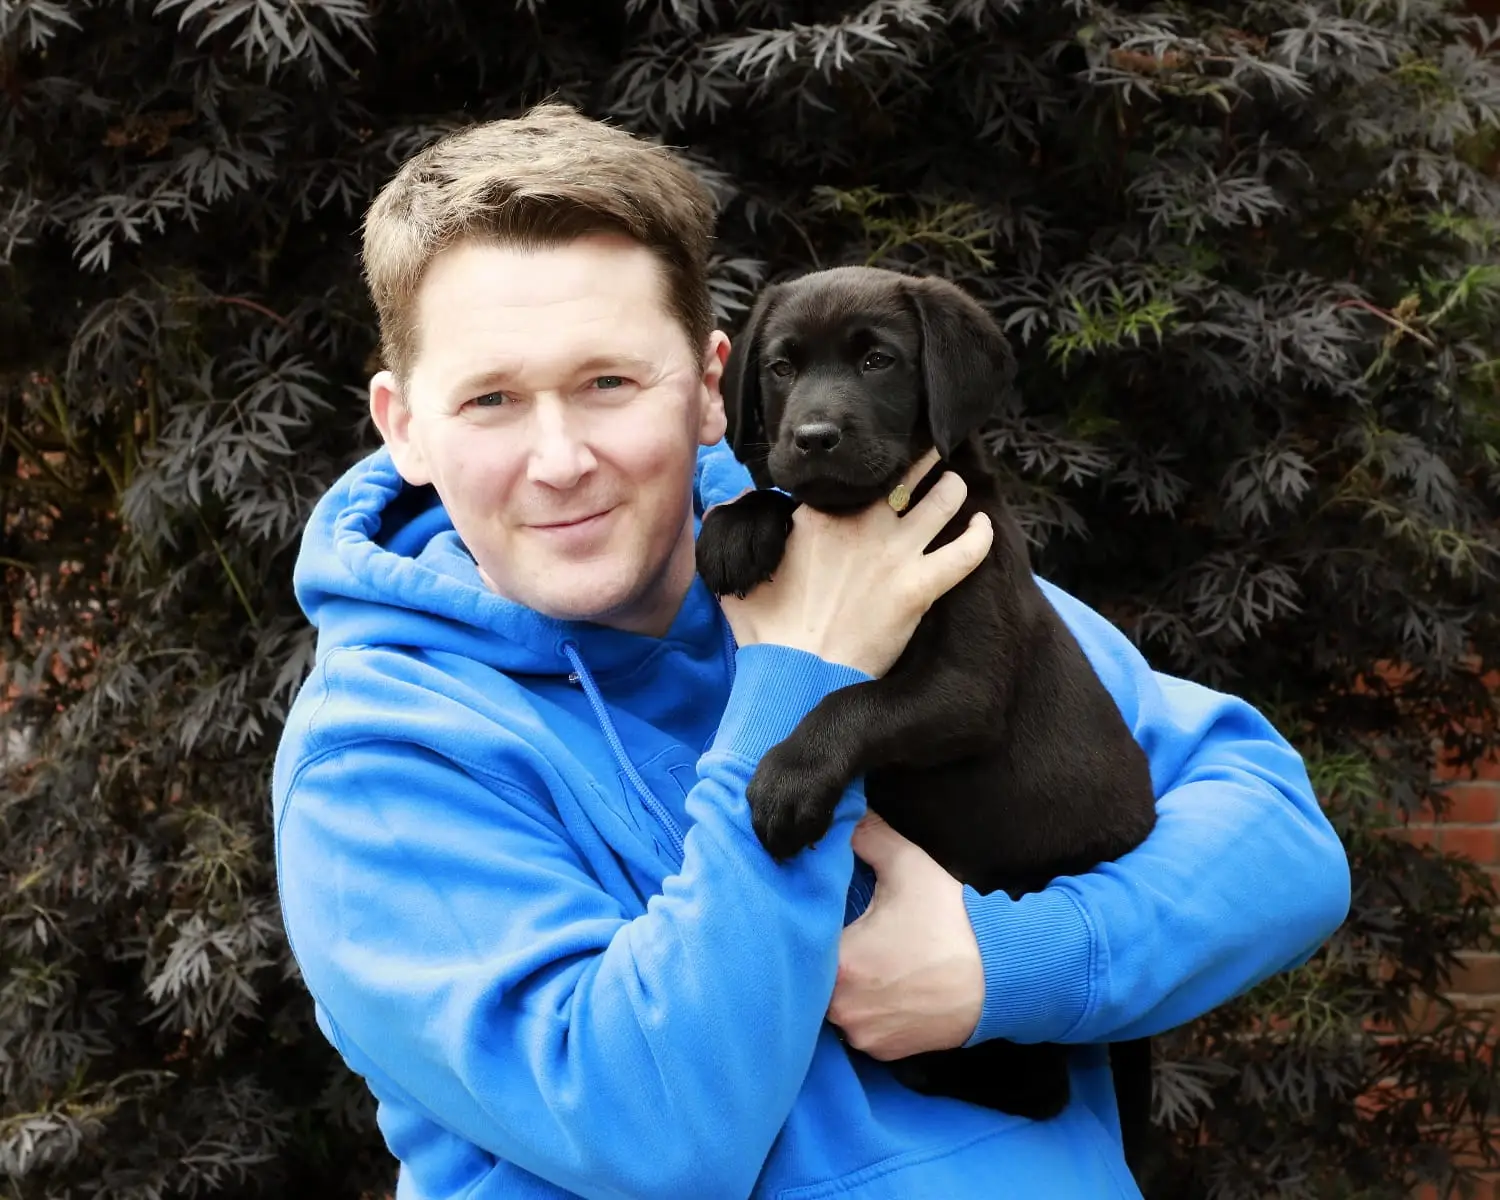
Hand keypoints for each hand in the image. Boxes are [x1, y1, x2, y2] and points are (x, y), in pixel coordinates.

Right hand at [718, 449, 991, 677]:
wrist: (796, 675)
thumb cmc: (766, 632)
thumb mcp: (737, 577)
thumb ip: (734, 531)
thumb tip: (719, 505)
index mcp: (818, 516)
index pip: (852, 476)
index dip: (866, 468)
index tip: (873, 465)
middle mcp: (861, 524)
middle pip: (902, 476)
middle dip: (918, 462)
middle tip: (928, 457)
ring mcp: (894, 554)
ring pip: (941, 501)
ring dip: (952, 488)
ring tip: (955, 484)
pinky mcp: (919, 588)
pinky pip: (965, 553)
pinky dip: (979, 537)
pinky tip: (984, 527)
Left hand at [828, 813, 983, 1059]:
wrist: (1007, 976)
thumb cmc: (956, 923)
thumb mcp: (909, 866)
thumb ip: (867, 836)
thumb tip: (842, 820)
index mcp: (840, 963)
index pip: (801, 940)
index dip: (808, 923)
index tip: (824, 912)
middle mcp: (843, 1008)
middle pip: (812, 975)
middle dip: (823, 955)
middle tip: (846, 933)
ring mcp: (863, 1034)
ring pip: (832, 1004)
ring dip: (842, 985)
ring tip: (869, 959)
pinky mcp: (883, 1051)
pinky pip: (857, 1027)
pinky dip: (865, 1008)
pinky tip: (885, 985)